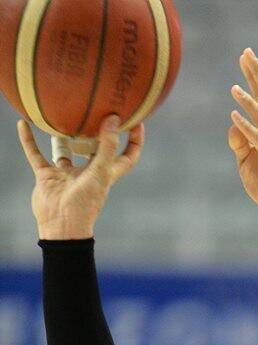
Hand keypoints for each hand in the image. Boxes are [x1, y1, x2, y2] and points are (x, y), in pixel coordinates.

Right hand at [17, 115, 144, 238]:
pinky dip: (28, 140)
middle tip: (98, 108)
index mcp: (106, 173)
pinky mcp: (47, 177)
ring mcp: (66, 175)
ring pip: (64, 149)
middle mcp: (88, 172)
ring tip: (61, 112)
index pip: (127, 155)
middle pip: (96, 149)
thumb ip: (107, 146)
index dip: (135, 140)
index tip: (137, 120)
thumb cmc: (85, 203)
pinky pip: (36, 154)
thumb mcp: (100, 172)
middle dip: (98, 131)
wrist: (61, 226)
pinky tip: (23, 123)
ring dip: (61, 134)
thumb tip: (113, 119)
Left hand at [228, 48, 257, 222]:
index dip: (255, 76)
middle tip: (246, 53)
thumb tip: (233, 125)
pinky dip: (246, 127)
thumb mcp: (246, 161)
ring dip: (248, 101)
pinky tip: (234, 116)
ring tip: (233, 88)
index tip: (245, 57)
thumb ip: (240, 142)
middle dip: (256, 75)